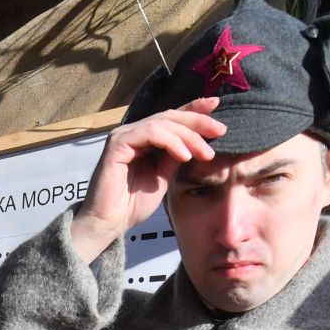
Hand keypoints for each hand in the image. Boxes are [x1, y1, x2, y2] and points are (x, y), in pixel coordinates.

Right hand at [69, 98, 226, 261]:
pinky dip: (171, 142)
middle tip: (220, 130)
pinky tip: (184, 155)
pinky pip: (150, 133)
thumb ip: (175, 157)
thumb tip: (198, 142)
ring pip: (163, 122)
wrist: (109, 222)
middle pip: (170, 116)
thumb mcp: (163, 177)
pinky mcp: (118, 144)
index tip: (217, 106)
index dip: (194, 109)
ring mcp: (124, 136)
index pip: (172, 118)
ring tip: (205, 153)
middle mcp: (133, 132)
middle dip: (198, 121)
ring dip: (188, 136)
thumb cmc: (131, 204)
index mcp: (144, 139)